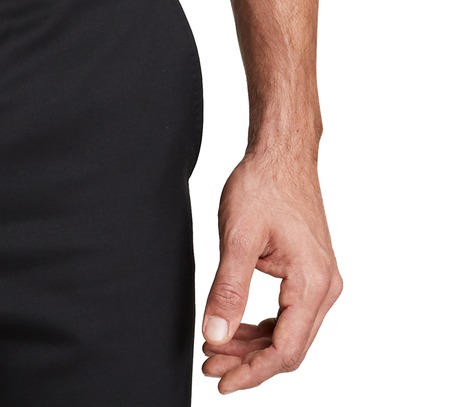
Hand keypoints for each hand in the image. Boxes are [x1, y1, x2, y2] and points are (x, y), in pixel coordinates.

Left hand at [201, 147, 341, 390]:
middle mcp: (325, 288)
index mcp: (313, 283)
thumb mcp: (238, 236)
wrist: (282, 154)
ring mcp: (321, 282)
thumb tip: (216, 334)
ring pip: (289, 334)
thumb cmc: (263, 185)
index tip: (221, 381)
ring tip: (215, 347)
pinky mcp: (311, 275)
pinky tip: (235, 328)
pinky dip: (262, 328)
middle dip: (248, 362)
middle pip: (289, 348)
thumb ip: (228, 289)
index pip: (286, 350)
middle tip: (209, 364)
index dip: (252, 373)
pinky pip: (290, 316)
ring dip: (253, 347)